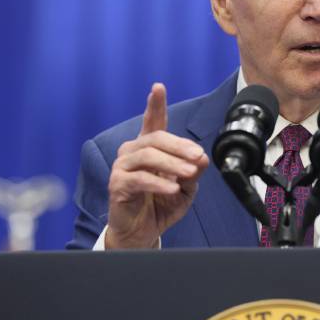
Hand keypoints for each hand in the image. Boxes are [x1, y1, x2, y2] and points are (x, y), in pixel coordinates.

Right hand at [105, 83, 208, 247]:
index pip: (152, 121)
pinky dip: (159, 183)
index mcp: (149, 148)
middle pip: (155, 138)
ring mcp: (122, 167)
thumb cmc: (161, 205)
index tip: (158, 87)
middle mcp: (132, 152)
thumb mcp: (185, 187)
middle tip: (198, 156)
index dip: (155, 104)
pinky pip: (139, 179)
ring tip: (189, 174)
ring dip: (172, 164)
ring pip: (148, 156)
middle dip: (180, 146)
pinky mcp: (117, 184)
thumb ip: (193, 171)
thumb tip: (202, 159)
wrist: (142, 232)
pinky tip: (173, 188)